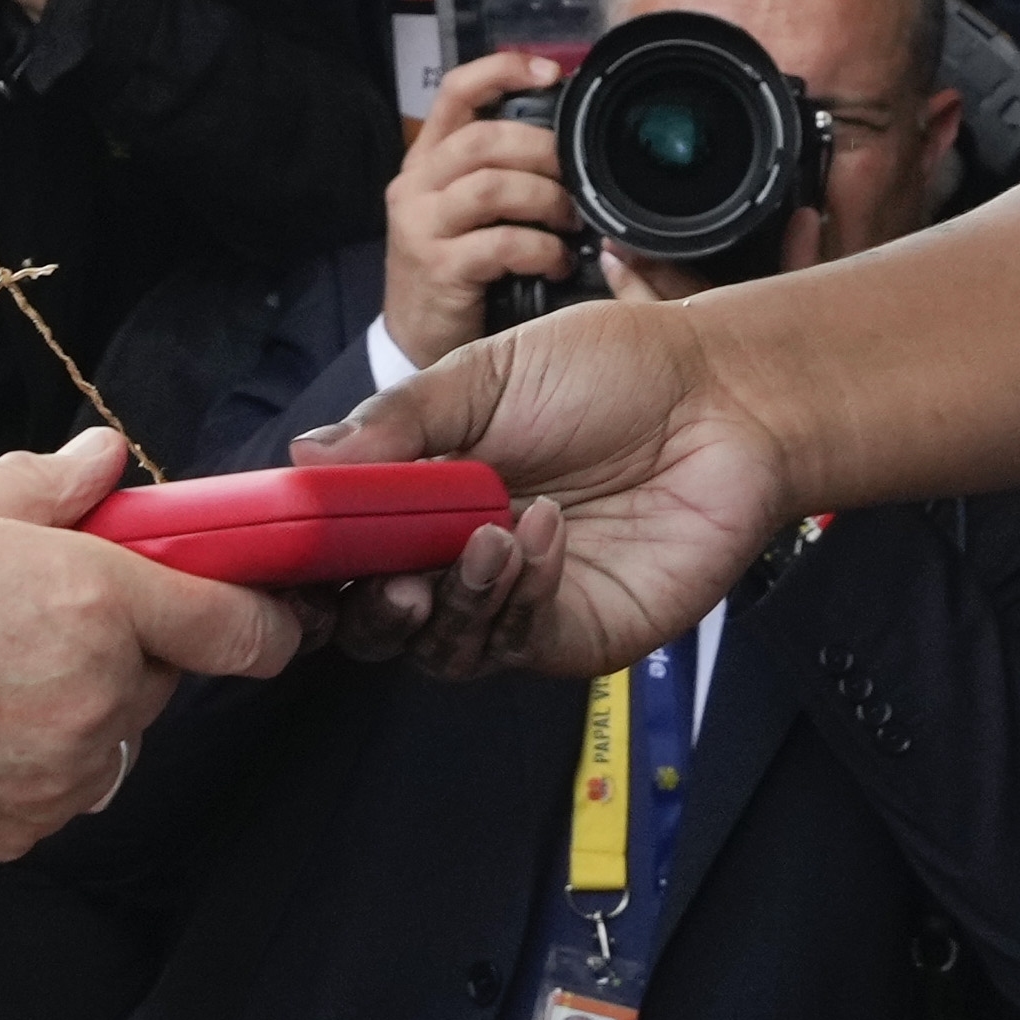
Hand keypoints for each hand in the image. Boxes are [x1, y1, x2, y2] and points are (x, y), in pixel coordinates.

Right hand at [0, 432, 297, 916]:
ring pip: (95, 744)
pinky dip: (11, 766)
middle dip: (115, 648)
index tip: (262, 609)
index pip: (234, 627)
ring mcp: (41, 787)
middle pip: (153, 681)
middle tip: (20, 610)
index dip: (258, 616)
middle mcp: (85, 706)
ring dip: (60, 711)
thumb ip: (34, 494)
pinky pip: (39, 797)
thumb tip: (103, 465)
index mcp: (87, 607)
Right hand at [301, 282, 796, 682]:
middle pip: (376, 622)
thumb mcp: (488, 374)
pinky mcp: (576, 633)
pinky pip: (517, 643)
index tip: (298, 552)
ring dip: (451, 600)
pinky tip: (541, 533)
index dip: (314, 564)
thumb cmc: (613, 372)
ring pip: (440, 647)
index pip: (344, 551)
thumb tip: (301, 458)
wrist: (721, 395)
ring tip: (485, 535)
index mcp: (425, 495)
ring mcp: (516, 602)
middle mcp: (459, 556)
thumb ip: (400, 420)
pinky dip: (517, 595)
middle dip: (369, 607)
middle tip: (388, 575)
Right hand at [383, 46, 576, 381]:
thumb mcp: (464, 209)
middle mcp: (416, 184)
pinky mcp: (438, 267)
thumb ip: (498, 171)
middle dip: (543, 150)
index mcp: (426, 158)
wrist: (415, 340)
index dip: (503, 70)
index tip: (551, 72)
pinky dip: (541, 249)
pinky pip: (501, 244)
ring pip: (491, 186)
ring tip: (570, 221)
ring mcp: (422, 225)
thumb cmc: (455, 267)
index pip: (455, 91)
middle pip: (482, 139)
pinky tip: (557, 262)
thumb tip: (568, 140)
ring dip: (546, 199)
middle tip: (576, 174)